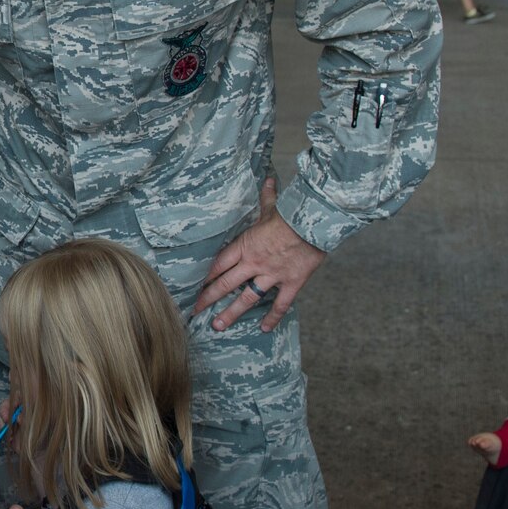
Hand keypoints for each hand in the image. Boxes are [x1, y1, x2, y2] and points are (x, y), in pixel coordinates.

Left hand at [194, 177, 325, 331]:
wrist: (313, 223)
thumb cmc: (291, 214)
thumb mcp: (273, 206)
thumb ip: (267, 197)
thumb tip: (269, 180)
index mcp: (245, 246)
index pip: (219, 265)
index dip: (205, 277)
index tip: (194, 287)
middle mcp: (254, 263)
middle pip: (225, 284)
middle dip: (208, 299)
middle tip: (194, 311)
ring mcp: (271, 275)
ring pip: (246, 298)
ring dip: (231, 313)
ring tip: (218, 326)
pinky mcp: (290, 283)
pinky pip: (280, 304)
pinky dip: (272, 317)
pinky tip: (264, 328)